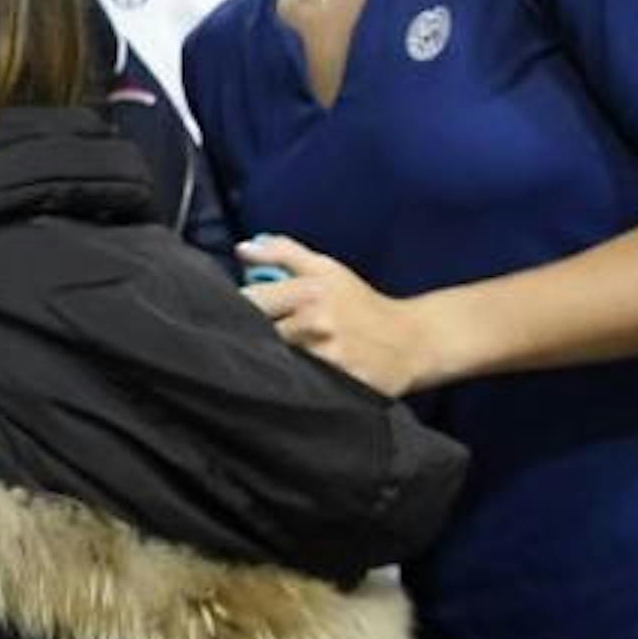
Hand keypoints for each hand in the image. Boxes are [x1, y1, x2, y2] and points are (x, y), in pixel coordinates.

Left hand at [239, 235, 452, 395]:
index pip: (249, 302)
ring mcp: (328, 359)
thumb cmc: (361, 303)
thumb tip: (242, 249)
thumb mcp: (326, 269)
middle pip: (257, 337)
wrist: (411, 340)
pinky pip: (300, 389)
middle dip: (247, 339)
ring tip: (268, 364)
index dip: (233, 309)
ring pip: (276, 365)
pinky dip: (290, 388)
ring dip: (268, 365)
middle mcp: (315, 325)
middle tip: (244, 342)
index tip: (226, 314)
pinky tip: (291, 384)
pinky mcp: (341, 387)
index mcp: (308, 292)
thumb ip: (282, 253)